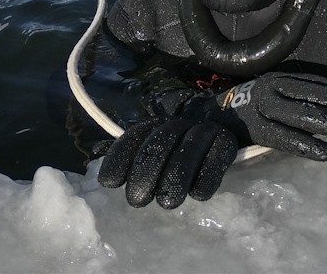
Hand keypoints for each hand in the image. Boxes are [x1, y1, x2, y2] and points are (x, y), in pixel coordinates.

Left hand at [97, 117, 237, 208]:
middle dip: (146, 170)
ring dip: (177, 176)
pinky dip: (207, 177)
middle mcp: (179, 124)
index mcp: (156, 126)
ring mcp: (204, 132)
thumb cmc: (178, 153)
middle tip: (137, 200)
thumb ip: (131, 158)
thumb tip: (100, 166)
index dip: (120, 157)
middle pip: (160, 141)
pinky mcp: (226, 144)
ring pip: (189, 149)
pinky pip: (216, 159)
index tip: (108, 183)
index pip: (135, 136)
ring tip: (167, 202)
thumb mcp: (153, 153)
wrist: (220, 132)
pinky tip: (197, 194)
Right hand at [183, 72, 326, 160]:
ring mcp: (263, 107)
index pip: (317, 84)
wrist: (209, 115)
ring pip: (304, 115)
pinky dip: (307, 145)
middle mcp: (272, 88)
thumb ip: (295, 97)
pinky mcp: (255, 129)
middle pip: (314, 97)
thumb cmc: (248, 108)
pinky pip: (285, 138)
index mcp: (279, 78)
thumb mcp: (272, 93)